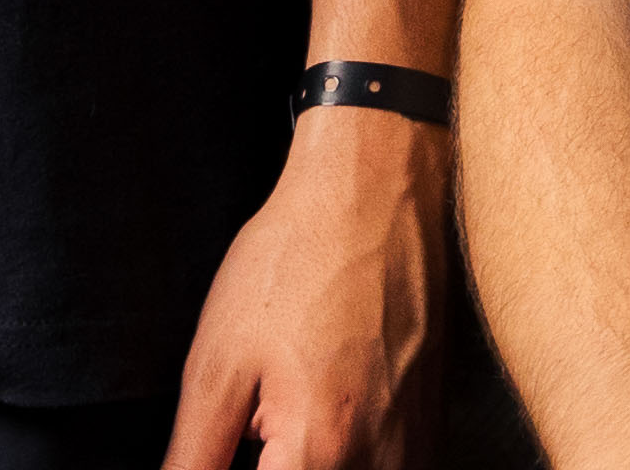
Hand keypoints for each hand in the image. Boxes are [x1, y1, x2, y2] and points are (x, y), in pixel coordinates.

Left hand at [171, 111, 452, 469]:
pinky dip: (351, 451)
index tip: (236, 439)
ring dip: (312, 456)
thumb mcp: (217, 364)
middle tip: (263, 414)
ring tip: (295, 403)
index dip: (235, 463)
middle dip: (276, 458)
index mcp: (321, 454)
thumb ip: (195, 458)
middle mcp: (382, 461)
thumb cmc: (301, 257)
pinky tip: (332, 402)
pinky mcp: (434, 424)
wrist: (376, 189)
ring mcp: (418, 445)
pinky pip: (388, 464)